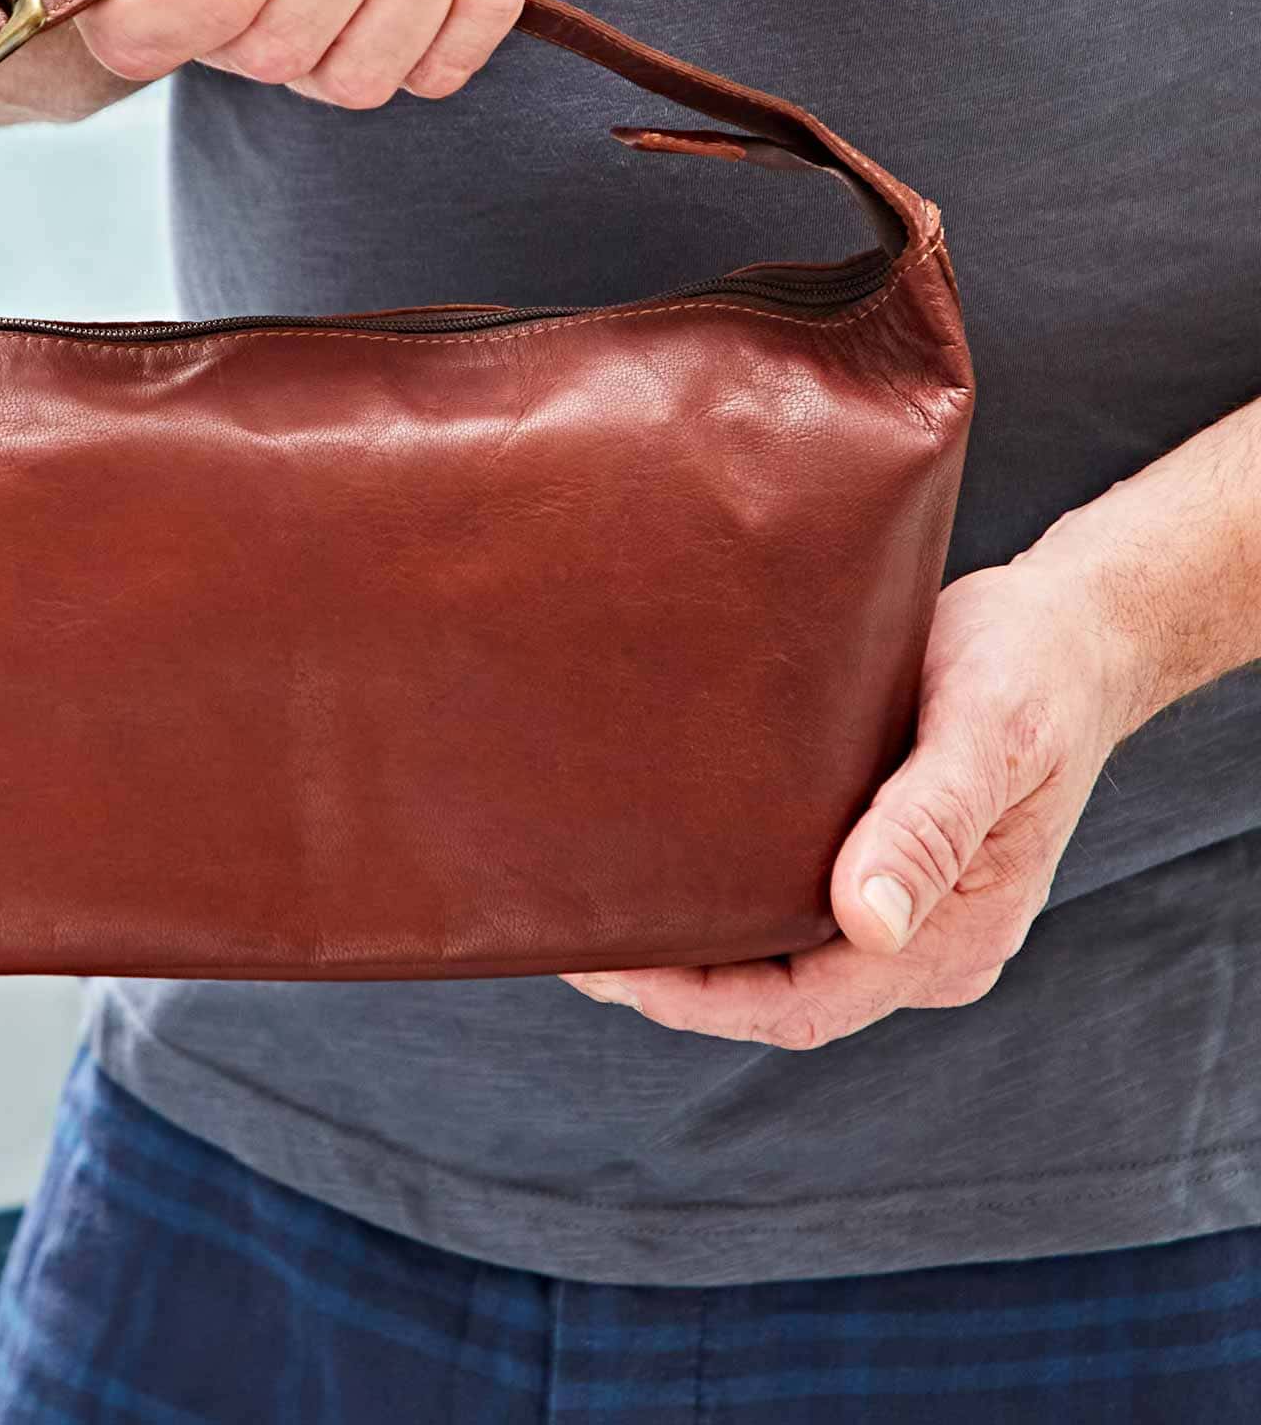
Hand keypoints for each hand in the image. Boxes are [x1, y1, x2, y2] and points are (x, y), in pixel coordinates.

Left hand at [562, 552, 1145, 1048]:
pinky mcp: (877, 856)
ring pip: (775, 952)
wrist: (1069, 631)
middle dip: (671, 978)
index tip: (610, 966)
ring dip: (688, 940)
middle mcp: (924, 938)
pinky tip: (657, 854)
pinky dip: (718, 892)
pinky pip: (785, 901)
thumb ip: (931, 825)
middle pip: (774, 994)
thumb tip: (865, 924)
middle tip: (568, 932)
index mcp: (954, 934)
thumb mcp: (989, 734)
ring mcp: (903, 904)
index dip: (698, 999)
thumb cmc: (1032, 671)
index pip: (802, 1007)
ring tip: (592, 899)